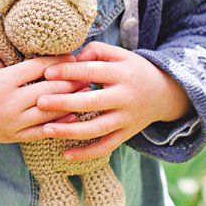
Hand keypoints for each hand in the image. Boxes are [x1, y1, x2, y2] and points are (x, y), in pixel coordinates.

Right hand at [0, 55, 89, 143]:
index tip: (73, 57)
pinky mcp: (13, 136)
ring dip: (71, 103)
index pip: (38, 67)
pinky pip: (42, 131)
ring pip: (50, 112)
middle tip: (88, 75)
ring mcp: (14, 121)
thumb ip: (1, 61)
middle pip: (50, 89)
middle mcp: (12, 101)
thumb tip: (22, 61)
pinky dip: (59, 125)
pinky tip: (72, 118)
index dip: (58, 62)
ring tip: (86, 95)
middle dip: (72, 82)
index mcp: (4, 80)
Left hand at [37, 41, 192, 160]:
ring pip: (96, 129)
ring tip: (46, 130)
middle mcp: (125, 98)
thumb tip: (71, 58)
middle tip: (39, 102)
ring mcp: (126, 119)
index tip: (47, 73)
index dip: (69, 72)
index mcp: (122, 74)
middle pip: (91, 102)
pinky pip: (105, 147)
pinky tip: (65, 155)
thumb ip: (95, 51)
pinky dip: (85, 153)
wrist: (165, 94)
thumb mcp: (120, 54)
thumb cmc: (132, 70)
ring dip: (70, 131)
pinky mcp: (126, 135)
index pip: (92, 71)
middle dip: (64, 103)